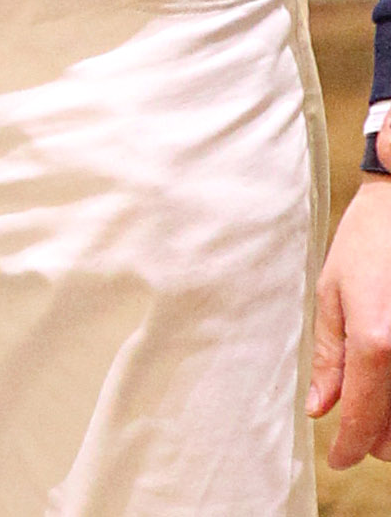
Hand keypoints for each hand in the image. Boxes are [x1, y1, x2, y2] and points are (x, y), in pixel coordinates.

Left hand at [314, 175, 390, 463]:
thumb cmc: (369, 242)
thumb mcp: (334, 293)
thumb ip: (329, 356)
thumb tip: (320, 409)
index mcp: (377, 340)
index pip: (365, 416)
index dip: (351, 446)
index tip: (339, 460)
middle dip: (380, 440)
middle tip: (361, 437)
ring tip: (381, 418)